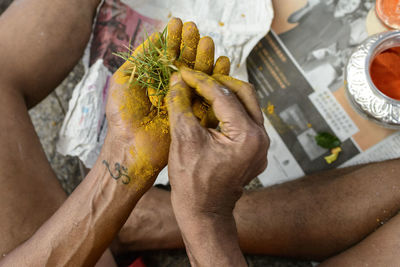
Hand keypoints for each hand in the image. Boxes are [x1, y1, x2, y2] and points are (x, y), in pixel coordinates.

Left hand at [105, 18, 228, 190]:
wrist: (131, 146)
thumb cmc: (122, 115)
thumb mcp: (123, 81)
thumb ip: (139, 59)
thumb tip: (154, 36)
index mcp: (155, 78)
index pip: (168, 54)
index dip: (174, 39)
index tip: (179, 23)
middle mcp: (171, 87)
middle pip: (185, 62)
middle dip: (191, 45)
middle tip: (196, 31)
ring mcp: (183, 100)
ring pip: (198, 75)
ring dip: (204, 58)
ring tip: (209, 43)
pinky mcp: (194, 113)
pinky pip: (208, 94)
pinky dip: (216, 79)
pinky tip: (221, 64)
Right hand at [167, 67, 268, 217]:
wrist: (204, 213)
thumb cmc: (193, 183)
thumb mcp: (183, 139)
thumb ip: (180, 104)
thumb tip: (176, 80)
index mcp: (247, 136)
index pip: (224, 95)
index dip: (200, 80)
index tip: (183, 72)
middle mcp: (261, 138)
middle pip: (244, 93)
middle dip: (218, 82)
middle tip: (196, 77)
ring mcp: (260, 145)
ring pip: (246, 105)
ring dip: (224, 95)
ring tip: (200, 90)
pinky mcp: (254, 149)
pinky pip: (244, 120)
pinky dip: (227, 111)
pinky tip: (209, 110)